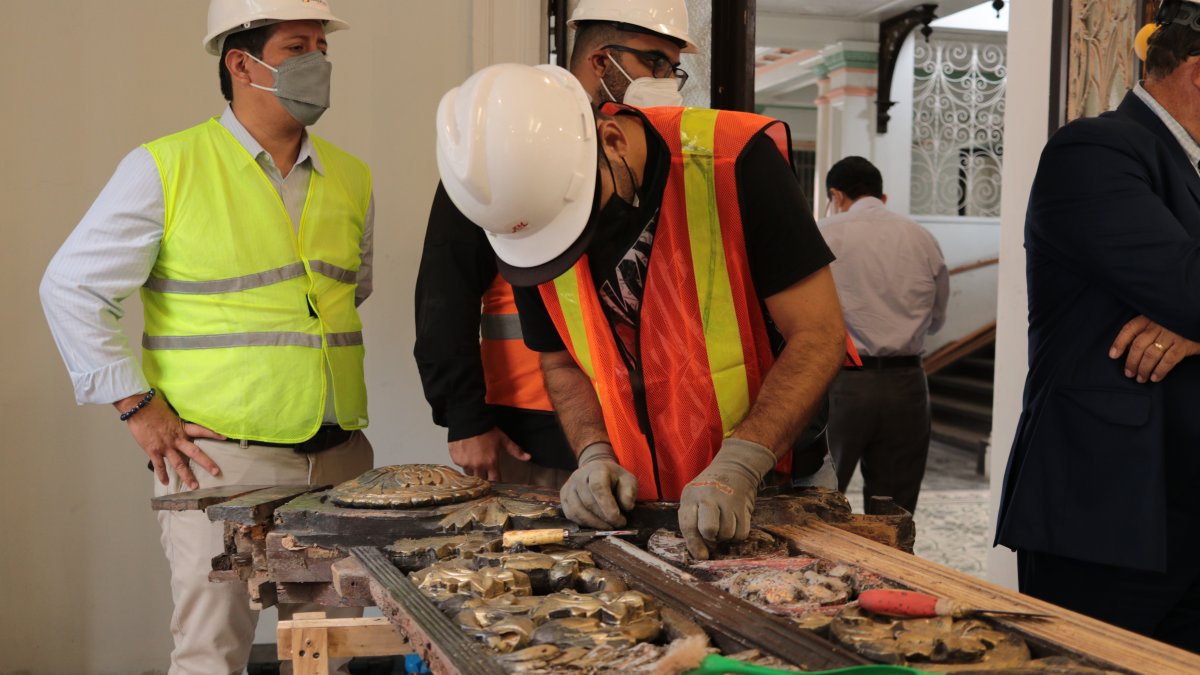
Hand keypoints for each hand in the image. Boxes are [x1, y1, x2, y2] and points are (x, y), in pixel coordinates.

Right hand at [117, 393, 224, 489]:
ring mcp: (165, 446)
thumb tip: (180, 423)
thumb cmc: (154, 405)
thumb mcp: (170, 412)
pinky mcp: (152, 450)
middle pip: (195, 452)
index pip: (202, 430)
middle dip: (206, 463)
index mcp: (182, 427)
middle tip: (216, 472)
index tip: (225, 438)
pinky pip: (159, 465)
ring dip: (187, 475)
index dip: (214, 434)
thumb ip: (176, 421)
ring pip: (179, 463)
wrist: (138, 406)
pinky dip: (162, 475)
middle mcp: (176, 439)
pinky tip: (166, 482)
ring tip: (194, 486)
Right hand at [448, 428, 530, 481]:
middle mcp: (478, 466)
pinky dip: (464, 463)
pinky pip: (461, 466)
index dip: (496, 481)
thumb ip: (515, 450)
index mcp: (491, 462)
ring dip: (473, 470)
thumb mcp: (503, 439)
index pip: (494, 480)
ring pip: (470, 474)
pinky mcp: (456, 460)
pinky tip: (466, 454)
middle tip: (484, 469)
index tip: (496, 480)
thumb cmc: (487, 429)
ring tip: (475, 461)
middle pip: (481, 479)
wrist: (469, 420)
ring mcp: (466, 464)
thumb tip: (528, 457)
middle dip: (484, 476)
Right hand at [559, 442, 636, 528]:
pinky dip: (584, 524)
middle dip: (604, 517)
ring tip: (608, 526)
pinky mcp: (563, 498)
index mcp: (596, 469)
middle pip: (588, 502)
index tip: (618, 518)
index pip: (598, 487)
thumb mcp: (628, 481)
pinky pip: (571, 515)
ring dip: (594, 523)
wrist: (596, 472)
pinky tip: (596, 525)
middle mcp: (579, 477)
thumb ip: (629, 492)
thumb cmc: (614, 479)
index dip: (607, 505)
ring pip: (577, 511)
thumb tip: (627, 507)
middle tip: (618, 524)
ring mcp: (569, 487)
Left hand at [678, 437, 777, 559]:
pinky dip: (737, 535)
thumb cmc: (708, 490)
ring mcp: (728, 500)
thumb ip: (692, 523)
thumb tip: (702, 554)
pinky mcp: (744, 505)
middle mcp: (708, 497)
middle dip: (711, 538)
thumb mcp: (693, 499)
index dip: (693, 544)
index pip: (688, 524)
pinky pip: (742, 533)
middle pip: (709, 530)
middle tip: (712, 535)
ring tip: (722, 525)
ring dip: (725, 537)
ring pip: (727, 534)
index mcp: (691, 496)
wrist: (735, 468)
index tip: (700, 556)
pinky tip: (733, 524)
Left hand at [1109, 315, 1199, 382]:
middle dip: (1131, 362)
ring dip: (1144, 369)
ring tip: (1141, 378)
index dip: (1119, 343)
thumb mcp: (1156, 324)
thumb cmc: (1173, 327)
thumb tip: (1125, 348)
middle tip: (1128, 374)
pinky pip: (1168, 360)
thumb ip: (1143, 332)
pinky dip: (1160, 371)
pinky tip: (1155, 378)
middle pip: (1138, 346)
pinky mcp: (1184, 344)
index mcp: (1149, 318)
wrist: (1196, 323)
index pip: (1129, 329)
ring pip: (1151, 354)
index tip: (1113, 356)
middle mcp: (1159, 326)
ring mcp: (1172, 335)